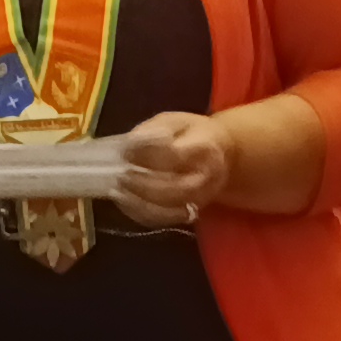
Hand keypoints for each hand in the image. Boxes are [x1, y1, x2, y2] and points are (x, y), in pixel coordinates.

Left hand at [115, 111, 228, 231]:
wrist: (223, 154)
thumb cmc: (191, 133)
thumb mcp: (173, 121)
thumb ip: (151, 131)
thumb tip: (129, 147)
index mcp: (204, 147)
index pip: (175, 155)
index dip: (147, 155)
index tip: (125, 152)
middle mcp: (207, 176)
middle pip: (175, 188)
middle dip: (143, 185)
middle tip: (120, 176)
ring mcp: (201, 197)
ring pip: (170, 210)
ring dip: (139, 203)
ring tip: (117, 192)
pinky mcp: (191, 211)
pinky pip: (164, 219)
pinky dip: (141, 213)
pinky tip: (125, 202)